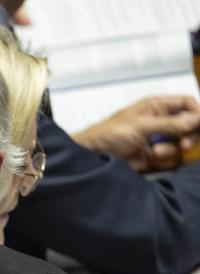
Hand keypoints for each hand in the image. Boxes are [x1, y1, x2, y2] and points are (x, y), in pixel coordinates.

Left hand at [73, 96, 199, 171]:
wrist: (92, 156)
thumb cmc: (108, 134)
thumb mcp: (142, 126)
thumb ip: (171, 124)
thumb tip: (196, 119)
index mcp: (157, 107)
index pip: (187, 104)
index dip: (197, 113)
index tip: (199, 125)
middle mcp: (160, 122)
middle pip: (190, 126)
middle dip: (188, 136)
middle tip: (184, 144)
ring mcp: (157, 140)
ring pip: (180, 145)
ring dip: (171, 150)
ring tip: (154, 152)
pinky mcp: (153, 156)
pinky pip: (170, 159)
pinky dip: (164, 161)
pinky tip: (150, 159)